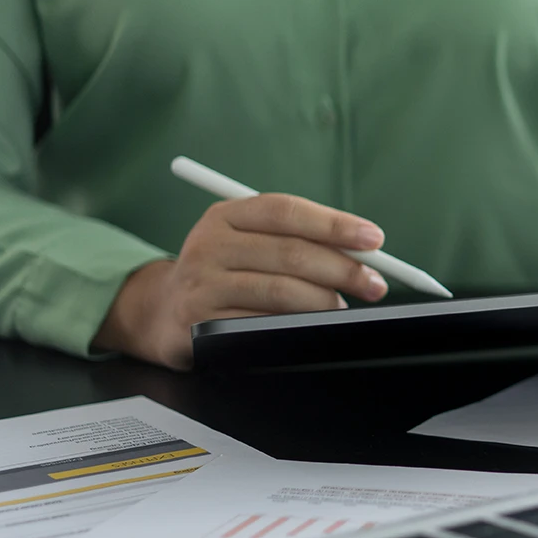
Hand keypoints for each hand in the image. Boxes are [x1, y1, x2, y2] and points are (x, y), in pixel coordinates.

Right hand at [93, 194, 389, 368]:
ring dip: (323, 302)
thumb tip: (364, 248)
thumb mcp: (249, 242)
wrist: (163, 311)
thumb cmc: (225, 272)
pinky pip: (262, 323)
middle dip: (343, 269)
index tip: (374, 239)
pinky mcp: (200, 321)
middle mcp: (209, 243)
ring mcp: (201, 283)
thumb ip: (297, 239)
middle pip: (290, 253)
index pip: (287, 211)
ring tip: (340, 307)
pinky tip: (308, 326)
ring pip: (280, 291)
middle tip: (374, 284)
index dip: (334, 224)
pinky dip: (295, 325)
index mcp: (226, 215)